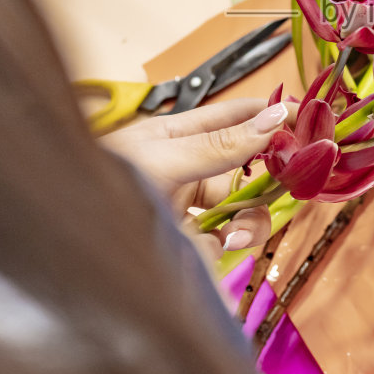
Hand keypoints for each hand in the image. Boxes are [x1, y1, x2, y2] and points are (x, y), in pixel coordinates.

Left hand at [102, 98, 290, 252]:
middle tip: (279, 191)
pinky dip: (225, 253)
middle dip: (263, 188)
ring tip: (232, 239)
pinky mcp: (186, 251)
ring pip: (241, 217)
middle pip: (246, 175)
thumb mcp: (166, 157)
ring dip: (246, 226)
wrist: (66, 242)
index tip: (307, 129)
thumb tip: (276, 117)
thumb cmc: (102, 182)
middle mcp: (186, 173)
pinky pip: (222, 250)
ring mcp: (186, 213)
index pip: (236, 119)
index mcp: (177, 136)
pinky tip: (214, 256)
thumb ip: (224, 143)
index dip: (271, 121)